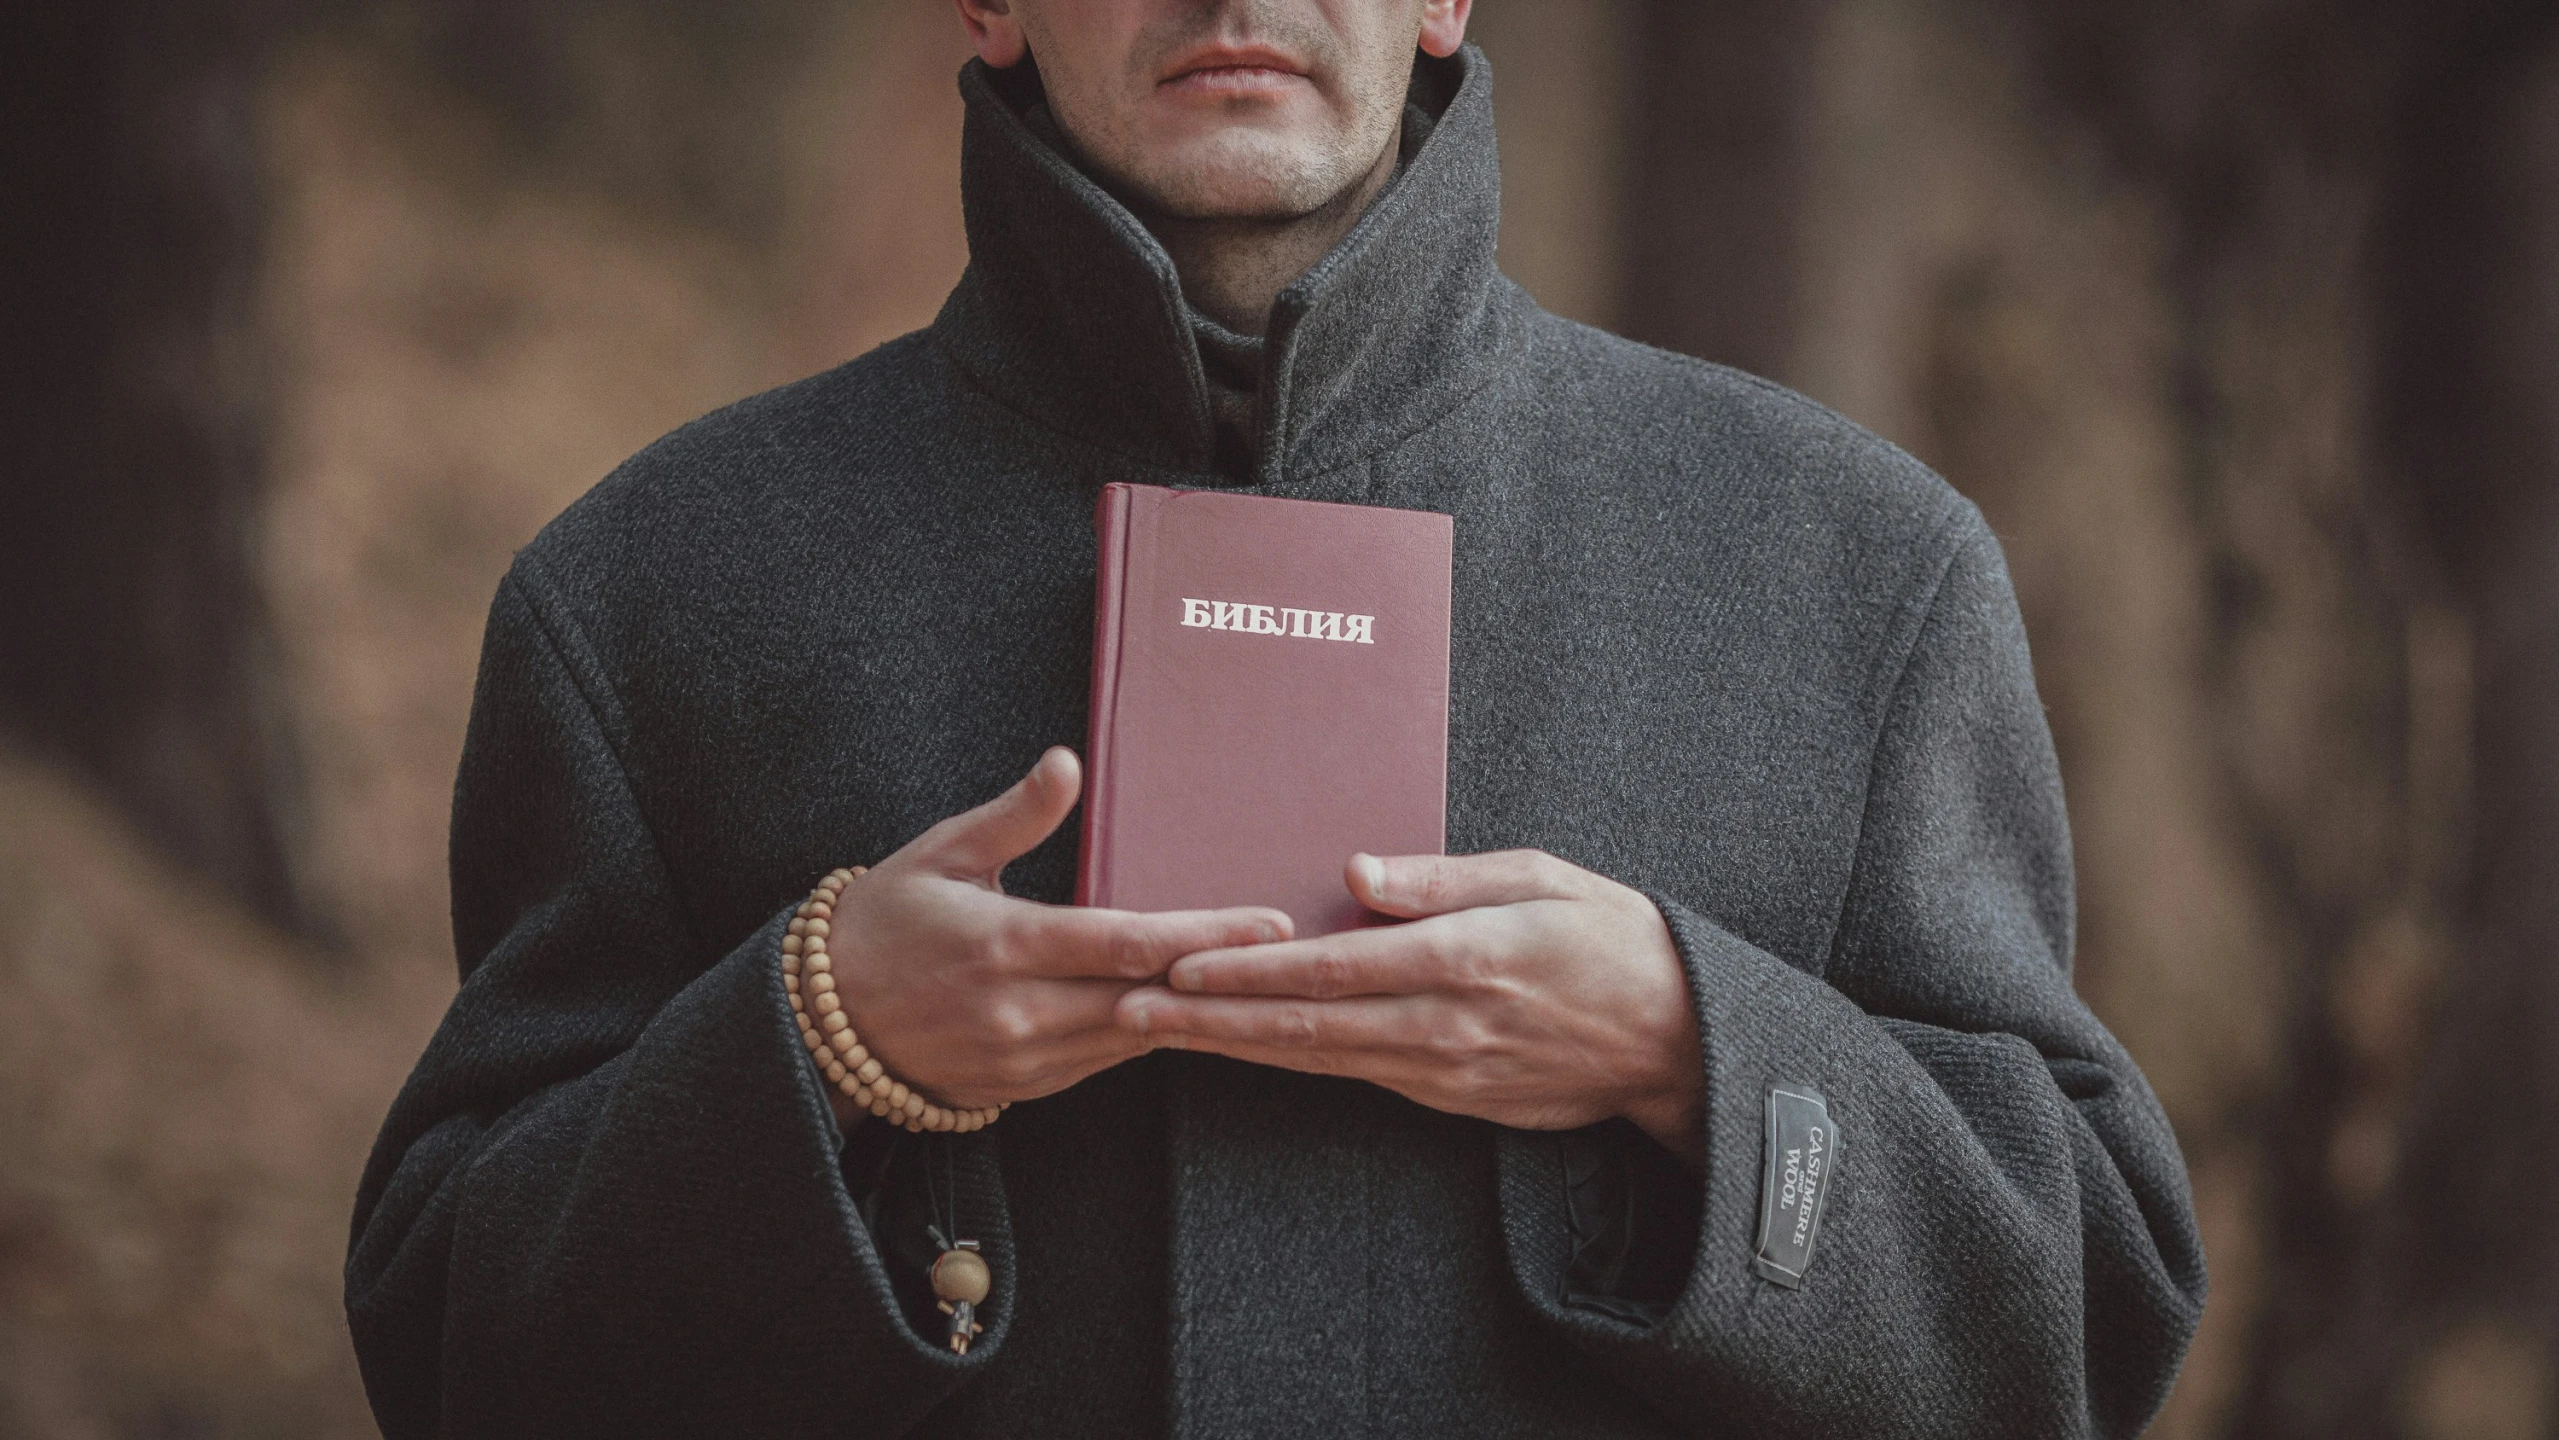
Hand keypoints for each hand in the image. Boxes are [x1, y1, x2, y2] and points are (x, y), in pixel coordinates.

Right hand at [821, 746, 1290, 1125]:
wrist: (819, 1022)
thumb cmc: (884, 920)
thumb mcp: (942, 852)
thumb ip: (1016, 814)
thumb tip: (1069, 763)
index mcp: (1004, 944)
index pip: (1126, 942)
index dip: (1204, 936)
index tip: (1266, 923)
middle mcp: (1020, 1010)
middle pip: (1148, 996)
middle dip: (1223, 978)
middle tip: (1294, 955)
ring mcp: (1023, 1057)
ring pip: (1134, 1037)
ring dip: (1197, 1013)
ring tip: (1263, 984)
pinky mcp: (1024, 1086)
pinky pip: (1106, 1061)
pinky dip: (1151, 1036)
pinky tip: (1194, 1013)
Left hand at [1118, 850, 1704, 1163]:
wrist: (1676, 1039)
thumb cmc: (1610, 937)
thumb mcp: (1541, 878)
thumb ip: (1443, 877)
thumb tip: (1355, 869)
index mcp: (1464, 957)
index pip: (1333, 965)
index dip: (1251, 967)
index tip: (1183, 962)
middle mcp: (1443, 1024)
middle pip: (1304, 1024)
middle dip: (1211, 1017)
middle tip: (1130, 1007)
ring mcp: (1444, 1070)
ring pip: (1318, 1059)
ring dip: (1234, 1046)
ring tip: (1160, 1031)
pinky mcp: (1449, 1097)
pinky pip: (1353, 1076)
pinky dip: (1290, 1062)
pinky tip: (1243, 1047)